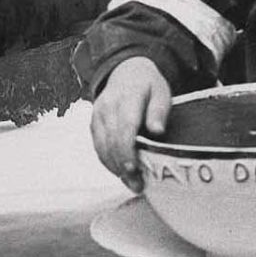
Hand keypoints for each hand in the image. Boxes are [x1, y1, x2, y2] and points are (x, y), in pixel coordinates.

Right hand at [92, 58, 172, 191]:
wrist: (126, 71)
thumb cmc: (149, 86)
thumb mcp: (162, 93)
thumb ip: (159, 112)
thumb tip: (157, 131)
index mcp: (127, 98)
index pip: (124, 128)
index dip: (127, 151)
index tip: (133, 169)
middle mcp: (108, 106)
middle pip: (111, 141)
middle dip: (122, 166)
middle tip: (138, 185)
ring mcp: (97, 115)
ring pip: (101, 146)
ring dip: (114, 168)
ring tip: (132, 183)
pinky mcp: (93, 123)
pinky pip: (97, 146)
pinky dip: (108, 161)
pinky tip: (121, 172)